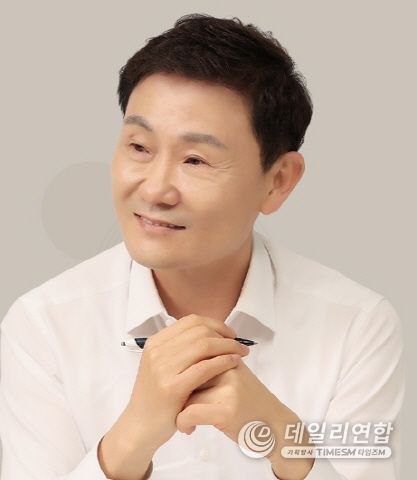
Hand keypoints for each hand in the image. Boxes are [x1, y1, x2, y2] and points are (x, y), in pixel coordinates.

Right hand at [125, 314, 249, 451]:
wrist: (140, 427)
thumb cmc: (157, 396)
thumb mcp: (162, 365)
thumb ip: (180, 349)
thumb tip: (211, 332)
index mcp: (156, 342)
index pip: (191, 321)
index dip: (215, 324)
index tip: (229, 334)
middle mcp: (157, 351)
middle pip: (200, 331)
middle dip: (225, 335)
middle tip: (239, 345)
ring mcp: (163, 369)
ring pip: (204, 345)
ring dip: (228, 347)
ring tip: (241, 353)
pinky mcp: (172, 388)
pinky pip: (204, 367)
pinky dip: (223, 361)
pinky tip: (234, 363)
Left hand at [176, 358, 314, 479]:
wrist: (276, 425)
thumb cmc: (250, 402)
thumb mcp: (233, 376)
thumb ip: (212, 366)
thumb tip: (179, 361)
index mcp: (228, 355)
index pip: (193, 353)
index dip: (181, 371)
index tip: (182, 387)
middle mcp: (228, 368)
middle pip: (188, 372)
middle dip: (179, 391)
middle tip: (179, 405)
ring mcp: (228, 389)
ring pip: (186, 393)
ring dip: (179, 410)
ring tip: (185, 420)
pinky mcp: (226, 410)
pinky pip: (190, 413)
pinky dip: (183, 423)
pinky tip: (189, 429)